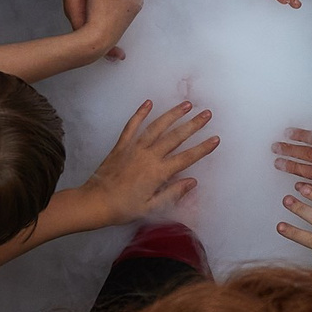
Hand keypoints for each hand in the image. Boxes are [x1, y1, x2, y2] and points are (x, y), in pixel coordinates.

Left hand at [84, 99, 218, 222]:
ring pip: (157, 127)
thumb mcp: (152, 207)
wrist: (95, 202)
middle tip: (207, 114)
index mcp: (158, 172)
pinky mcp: (121, 145)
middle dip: (193, 125)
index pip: (186, 158)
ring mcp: (134, 148)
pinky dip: (140, 113)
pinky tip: (148, 103)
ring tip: (186, 105)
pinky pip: (132, 126)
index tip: (215, 139)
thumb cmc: (124, 208)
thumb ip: (173, 193)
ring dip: (172, 114)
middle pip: (175, 137)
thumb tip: (192, 181)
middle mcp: (149, 156)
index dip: (202, 148)